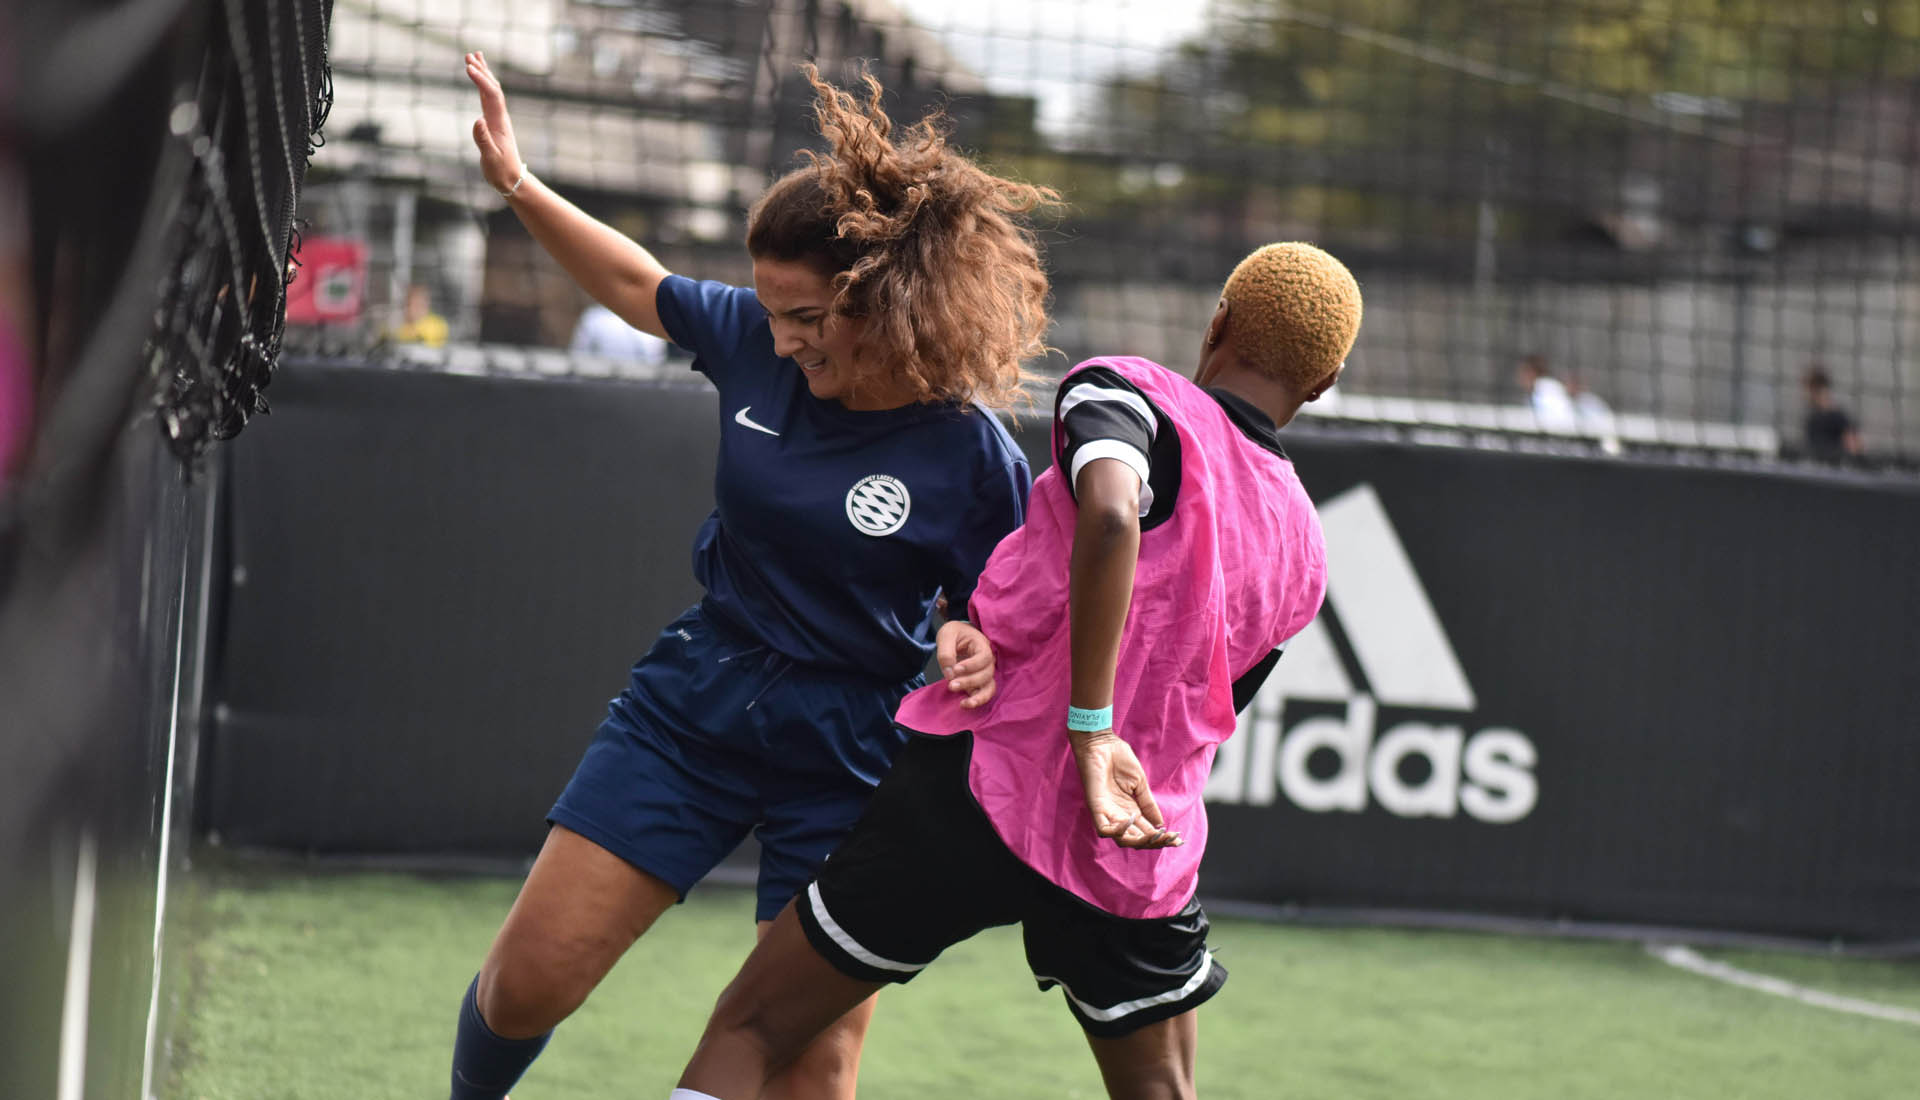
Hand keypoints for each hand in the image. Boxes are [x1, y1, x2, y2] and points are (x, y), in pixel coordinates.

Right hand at [464, 51, 524, 194]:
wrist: (512, 180)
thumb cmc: (501, 171)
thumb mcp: (490, 158)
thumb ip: (483, 140)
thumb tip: (477, 120)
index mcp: (499, 124)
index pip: (491, 96)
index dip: (481, 80)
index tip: (468, 68)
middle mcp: (500, 118)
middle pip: (493, 88)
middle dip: (482, 71)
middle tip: (469, 55)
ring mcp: (498, 119)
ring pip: (491, 91)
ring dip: (484, 74)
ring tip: (475, 58)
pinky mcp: (494, 123)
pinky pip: (489, 99)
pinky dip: (484, 86)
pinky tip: (480, 80)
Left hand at [935, 621, 995, 708]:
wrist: (956, 636)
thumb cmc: (954, 633)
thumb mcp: (946, 635)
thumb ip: (946, 653)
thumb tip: (950, 674)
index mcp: (982, 645)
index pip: (984, 657)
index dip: (971, 665)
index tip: (956, 669)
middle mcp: (987, 661)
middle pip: (986, 674)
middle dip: (969, 681)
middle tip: (951, 685)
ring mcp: (984, 673)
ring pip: (989, 687)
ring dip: (977, 696)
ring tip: (964, 703)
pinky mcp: (978, 682)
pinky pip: (983, 694)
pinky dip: (976, 701)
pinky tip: (964, 705)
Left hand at [1069, 729, 1180, 848]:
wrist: (1102, 743)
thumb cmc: (1118, 760)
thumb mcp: (1139, 784)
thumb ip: (1148, 804)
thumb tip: (1161, 824)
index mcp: (1131, 811)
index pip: (1147, 831)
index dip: (1162, 838)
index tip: (1179, 840)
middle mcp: (1119, 816)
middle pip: (1136, 840)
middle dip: (1154, 842)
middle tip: (1170, 838)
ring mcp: (1107, 813)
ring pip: (1121, 840)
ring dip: (1139, 841)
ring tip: (1155, 834)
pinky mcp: (1095, 807)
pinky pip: (1103, 829)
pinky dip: (1118, 830)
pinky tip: (1132, 819)